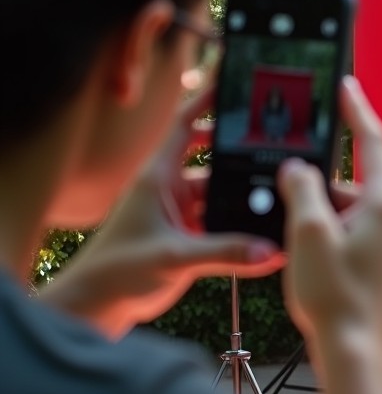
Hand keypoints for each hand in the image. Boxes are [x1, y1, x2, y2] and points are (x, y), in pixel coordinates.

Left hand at [39, 82, 284, 337]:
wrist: (96, 306)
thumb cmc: (117, 271)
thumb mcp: (176, 258)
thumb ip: (226, 253)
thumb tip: (271, 251)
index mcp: (157, 178)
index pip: (183, 126)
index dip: (205, 103)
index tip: (230, 88)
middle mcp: (168, 190)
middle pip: (209, 160)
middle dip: (237, 154)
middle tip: (271, 148)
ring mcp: (176, 213)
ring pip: (217, 194)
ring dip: (239, 196)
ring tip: (273, 196)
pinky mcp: (183, 236)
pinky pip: (217, 222)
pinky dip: (236, 225)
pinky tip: (259, 231)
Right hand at [277, 76, 381, 370]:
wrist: (357, 351)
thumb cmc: (335, 296)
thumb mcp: (306, 233)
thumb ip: (301, 190)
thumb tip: (298, 169)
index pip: (373, 141)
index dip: (357, 110)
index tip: (347, 86)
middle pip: (355, 183)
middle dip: (321, 190)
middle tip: (292, 211)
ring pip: (355, 212)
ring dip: (326, 219)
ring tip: (303, 251)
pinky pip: (361, 234)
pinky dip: (337, 237)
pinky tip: (316, 262)